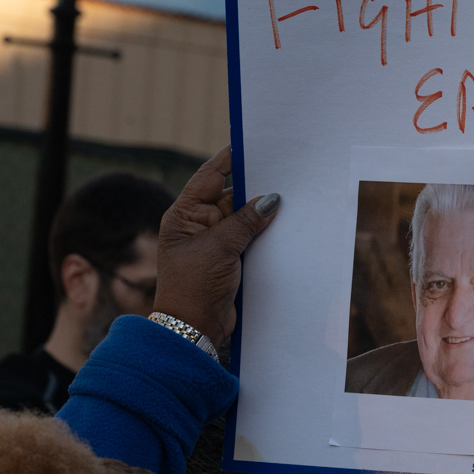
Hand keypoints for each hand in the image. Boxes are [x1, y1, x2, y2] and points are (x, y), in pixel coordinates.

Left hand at [153, 146, 280, 349]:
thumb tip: (271, 198)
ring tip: (289, 194)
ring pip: (243, 217)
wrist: (194, 329)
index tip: (250, 144)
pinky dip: (264, 231)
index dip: (228, 160)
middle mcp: (198, 225)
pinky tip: (284, 221)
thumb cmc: (195, 286)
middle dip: (253, 186)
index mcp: (184, 216)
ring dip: (261, 211)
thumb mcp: (220, 248)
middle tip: (281, 170)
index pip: (208, 177)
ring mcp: (215, 242)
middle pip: (229, 195)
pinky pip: (250, 237)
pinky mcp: (230, 259)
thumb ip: (245, 221)